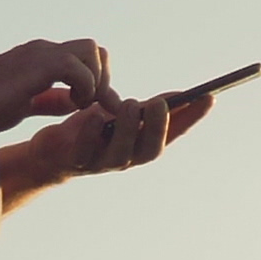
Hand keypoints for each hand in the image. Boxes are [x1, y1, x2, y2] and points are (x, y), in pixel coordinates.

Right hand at [0, 38, 114, 131]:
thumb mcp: (25, 104)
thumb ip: (50, 101)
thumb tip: (74, 102)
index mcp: (42, 58)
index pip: (85, 55)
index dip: (98, 80)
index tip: (94, 107)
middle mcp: (43, 50)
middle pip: (93, 48)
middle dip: (102, 78)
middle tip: (89, 105)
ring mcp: (39, 54)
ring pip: (90, 51)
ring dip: (94, 81)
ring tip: (79, 104)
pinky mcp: (34, 65)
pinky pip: (75, 66)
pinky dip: (84, 86)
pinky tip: (71, 104)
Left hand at [41, 89, 213, 176]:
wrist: (52, 152)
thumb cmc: (92, 130)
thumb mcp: (122, 115)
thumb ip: (147, 109)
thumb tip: (182, 97)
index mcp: (141, 145)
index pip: (174, 134)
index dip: (192, 118)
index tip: (209, 96)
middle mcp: (126, 158)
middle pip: (150, 150)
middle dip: (157, 126)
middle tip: (159, 102)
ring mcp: (101, 163)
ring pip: (121, 155)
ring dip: (127, 128)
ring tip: (128, 103)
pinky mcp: (75, 162)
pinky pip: (84, 153)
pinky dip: (91, 134)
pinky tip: (95, 115)